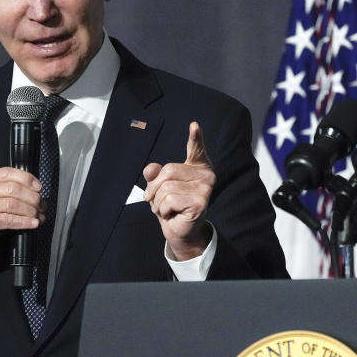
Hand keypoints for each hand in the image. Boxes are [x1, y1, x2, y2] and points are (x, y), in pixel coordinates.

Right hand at [0, 167, 42, 281]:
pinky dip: (24, 222)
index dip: (27, 178)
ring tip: (39, 216)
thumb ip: (6, 192)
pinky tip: (33, 224)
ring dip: (30, 211)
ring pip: (12, 204)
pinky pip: (8, 220)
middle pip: (12, 189)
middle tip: (42, 206)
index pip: (7, 172)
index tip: (39, 187)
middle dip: (32, 197)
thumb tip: (35, 190)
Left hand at [143, 122, 215, 260]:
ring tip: (166, 209)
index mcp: (198, 166)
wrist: (179, 230)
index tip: (194, 125)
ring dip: (158, 202)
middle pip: (168, 171)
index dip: (195, 137)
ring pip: (166, 188)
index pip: (196, 149)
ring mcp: (205, 188)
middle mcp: (206, 175)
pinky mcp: (200, 202)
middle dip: (154, 188)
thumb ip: (155, 175)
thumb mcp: (159, 187)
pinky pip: (169, 200)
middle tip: (155, 200)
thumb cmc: (171, 206)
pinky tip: (172, 214)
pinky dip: (163, 210)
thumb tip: (150, 170)